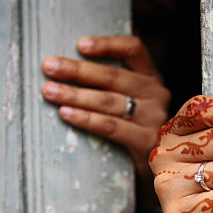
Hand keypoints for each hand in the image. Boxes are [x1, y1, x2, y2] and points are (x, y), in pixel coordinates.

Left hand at [41, 36, 169, 178]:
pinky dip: (86, 119)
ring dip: (75, 95)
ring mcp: (154, 118)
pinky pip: (111, 126)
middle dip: (77, 70)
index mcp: (151, 78)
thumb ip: (111, 85)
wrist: (163, 168)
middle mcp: (156, 94)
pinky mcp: (147, 142)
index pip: (134, 50)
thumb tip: (65, 71)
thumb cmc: (137, 130)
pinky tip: (66, 114)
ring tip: (49, 91)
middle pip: (114, 76)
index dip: (107, 45)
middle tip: (48, 67)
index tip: (79, 45)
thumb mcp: (132, 102)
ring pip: (108, 101)